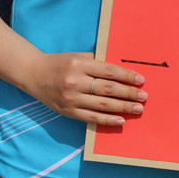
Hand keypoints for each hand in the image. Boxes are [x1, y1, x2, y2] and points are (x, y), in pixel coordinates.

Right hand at [22, 52, 146, 126]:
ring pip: (102, 105)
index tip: (141, 80)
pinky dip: (108, 120)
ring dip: (123, 108)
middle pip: (108, 89)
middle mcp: (75, 82)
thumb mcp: (79, 57)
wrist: (34, 74)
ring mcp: (71, 99)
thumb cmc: (61, 63)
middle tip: (144, 97)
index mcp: (79, 65)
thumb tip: (123, 73)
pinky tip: (121, 120)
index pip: (109, 71)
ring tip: (138, 109)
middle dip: (129, 94)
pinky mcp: (68, 112)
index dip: (127, 76)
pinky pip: (91, 118)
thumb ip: (98, 63)